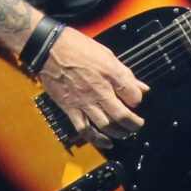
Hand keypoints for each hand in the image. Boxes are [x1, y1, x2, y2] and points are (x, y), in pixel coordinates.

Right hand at [38, 27, 149, 149]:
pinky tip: (107, 142)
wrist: (49, 49)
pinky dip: (97, 139)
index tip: (135, 100)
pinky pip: (85, 129)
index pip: (134, 96)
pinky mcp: (71, 108)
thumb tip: (142, 87)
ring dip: (119, 132)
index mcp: (110, 74)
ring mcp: (84, 102)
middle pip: (122, 115)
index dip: (137, 100)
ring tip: (125, 132)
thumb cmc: (77, 47)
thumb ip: (125, 73)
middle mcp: (99, 91)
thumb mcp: (106, 54)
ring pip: (106, 125)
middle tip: (138, 124)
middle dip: (134, 123)